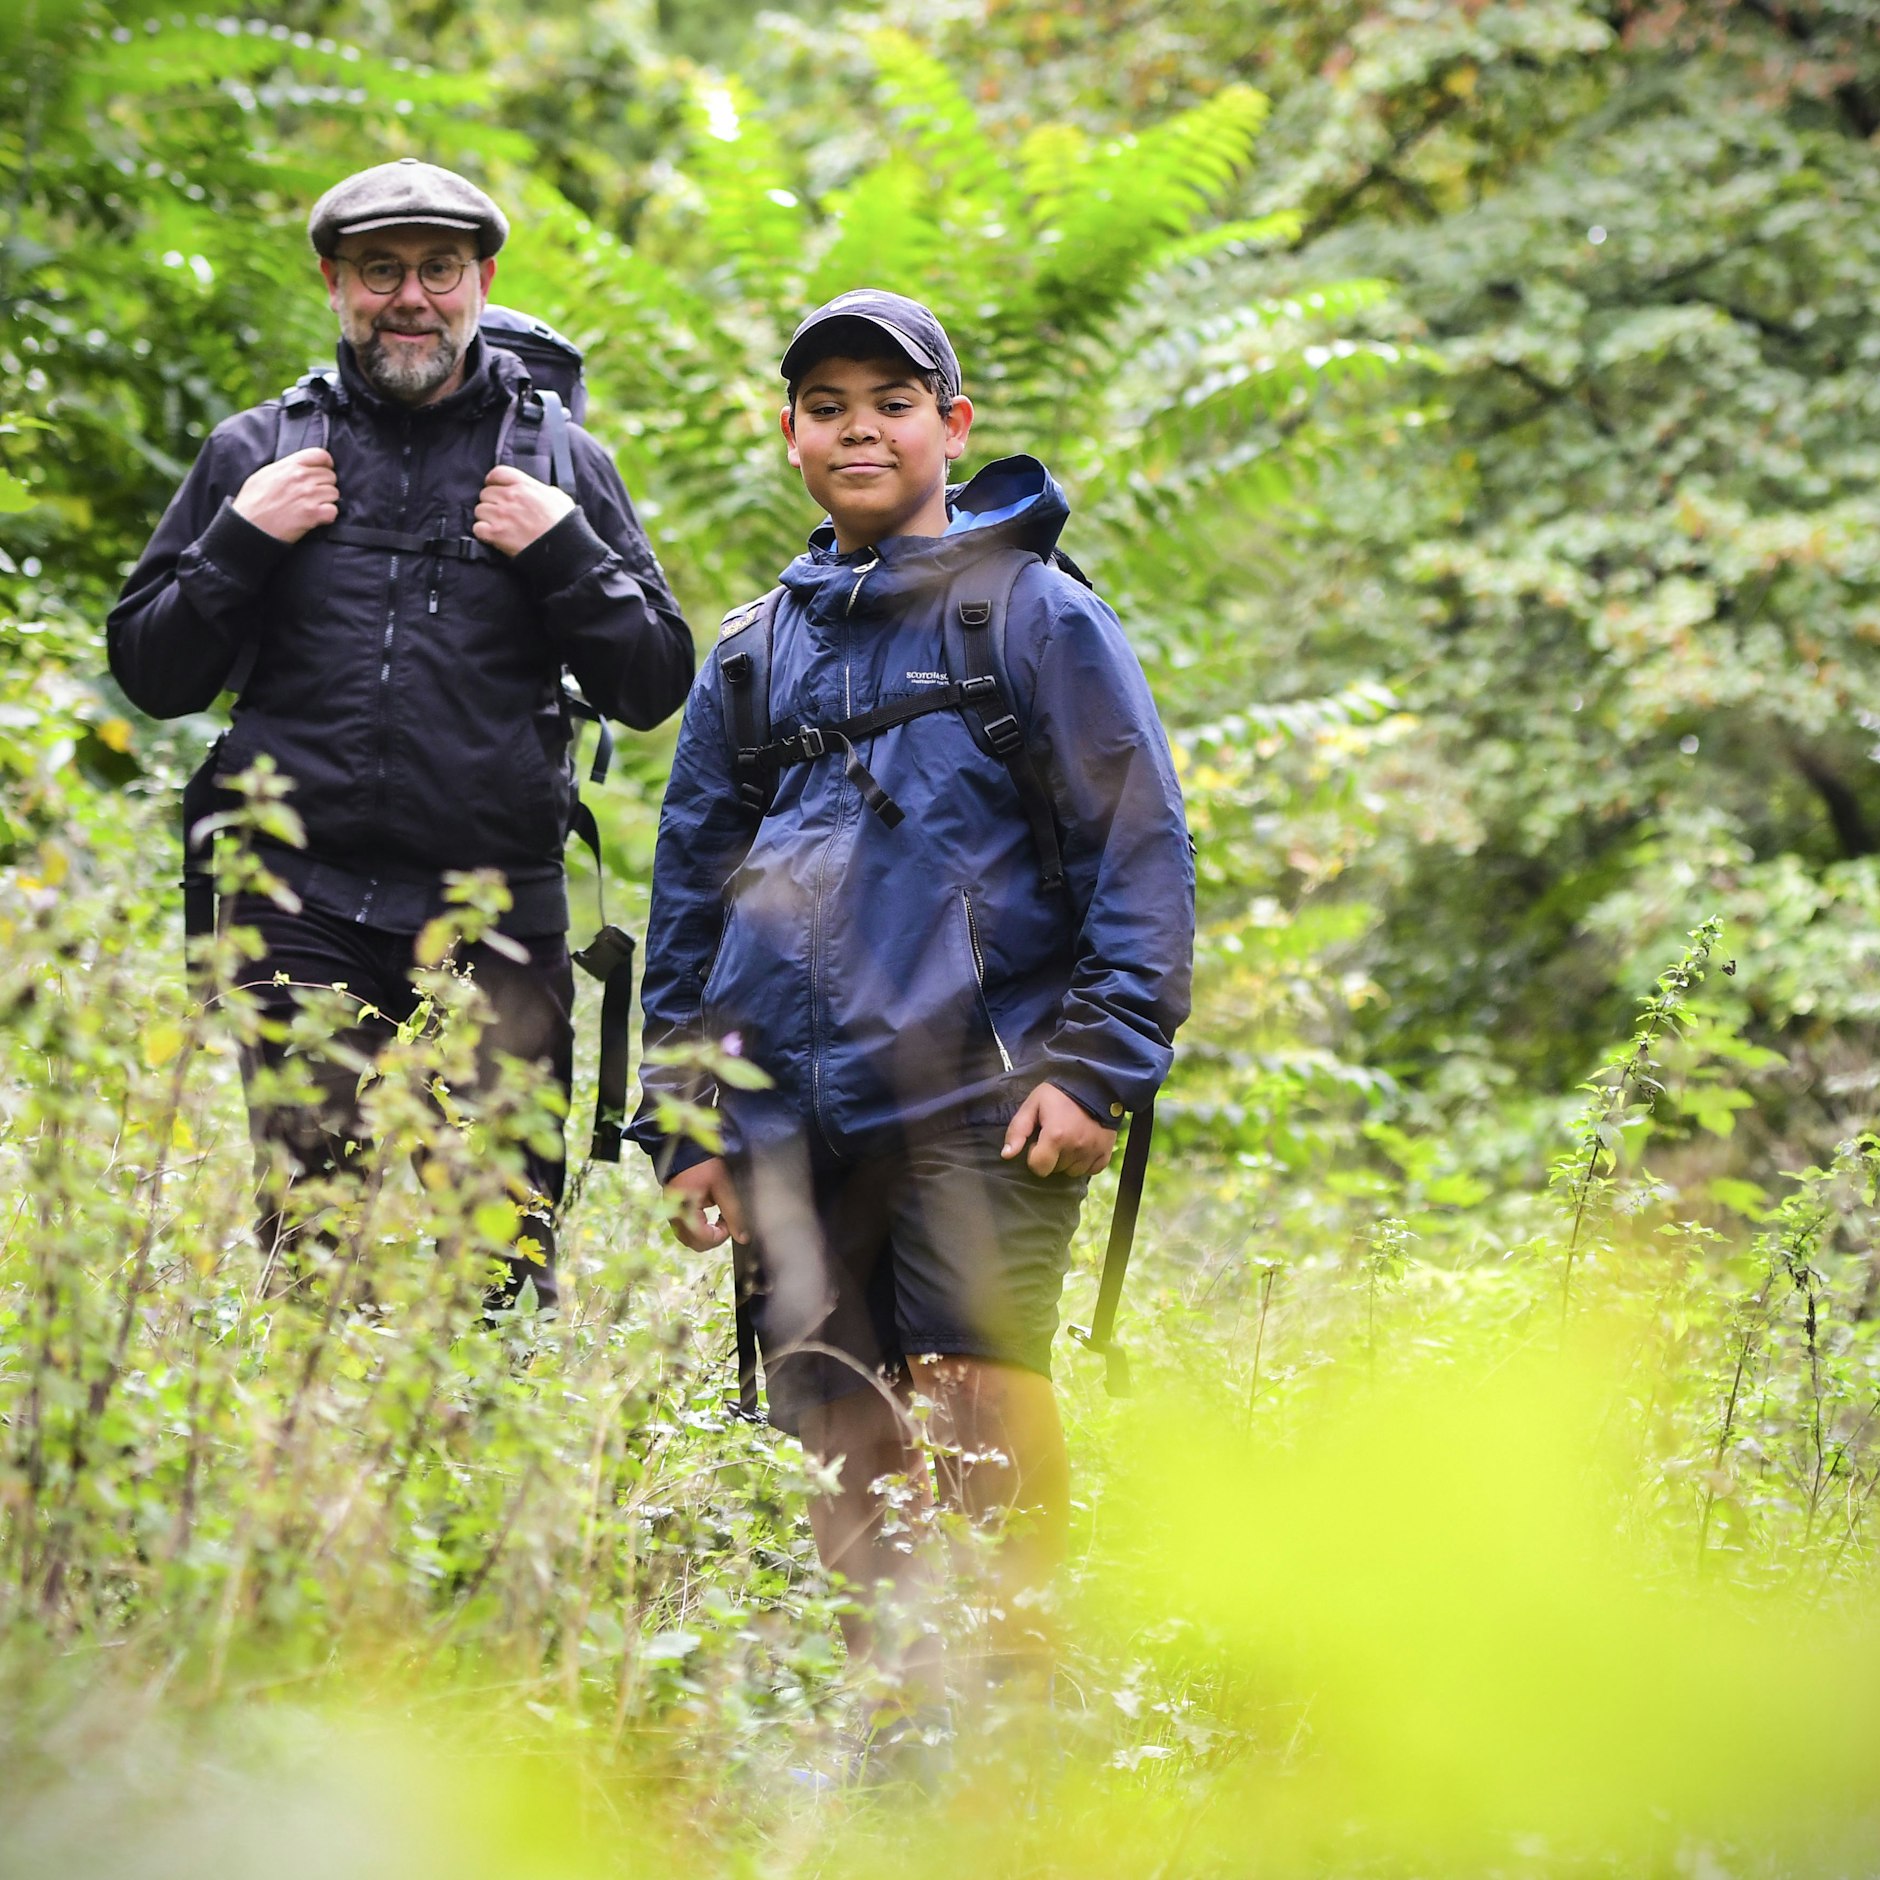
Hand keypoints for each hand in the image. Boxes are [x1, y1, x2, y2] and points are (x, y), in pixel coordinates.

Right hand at [231, 448, 338, 542]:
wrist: (248, 527)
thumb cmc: (252, 502)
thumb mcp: (264, 475)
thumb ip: (285, 468)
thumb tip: (299, 467)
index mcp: (290, 465)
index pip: (320, 455)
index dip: (326, 464)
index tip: (323, 472)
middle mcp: (301, 477)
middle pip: (331, 476)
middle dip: (325, 486)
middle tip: (313, 496)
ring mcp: (308, 495)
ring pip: (334, 493)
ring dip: (327, 501)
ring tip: (312, 507)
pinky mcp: (313, 514)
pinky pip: (333, 511)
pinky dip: (328, 516)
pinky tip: (316, 518)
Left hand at [474, 464, 575, 556]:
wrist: (564, 548)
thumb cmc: (565, 525)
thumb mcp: (559, 498)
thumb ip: (544, 491)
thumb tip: (542, 492)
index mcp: (525, 485)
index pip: (498, 473)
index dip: (494, 481)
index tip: (495, 488)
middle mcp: (510, 497)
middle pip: (486, 493)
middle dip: (492, 503)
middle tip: (502, 514)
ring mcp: (501, 515)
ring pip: (480, 510)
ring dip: (486, 518)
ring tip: (499, 526)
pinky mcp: (496, 534)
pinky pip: (478, 528)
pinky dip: (483, 533)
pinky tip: (494, 537)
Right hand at [664, 1156, 748, 1251]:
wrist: (686, 1147)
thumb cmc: (704, 1163)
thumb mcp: (723, 1186)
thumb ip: (734, 1213)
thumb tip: (743, 1237)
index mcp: (685, 1210)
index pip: (703, 1239)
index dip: (721, 1236)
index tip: (730, 1224)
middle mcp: (674, 1215)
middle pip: (695, 1243)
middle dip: (714, 1238)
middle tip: (726, 1223)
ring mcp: (672, 1213)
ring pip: (689, 1238)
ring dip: (706, 1234)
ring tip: (720, 1218)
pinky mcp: (673, 1209)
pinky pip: (686, 1228)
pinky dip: (699, 1227)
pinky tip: (711, 1214)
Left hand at [1001, 1082, 1117, 1177]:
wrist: (1094, 1084)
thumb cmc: (1059, 1094)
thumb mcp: (1033, 1104)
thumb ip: (1018, 1130)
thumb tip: (1006, 1155)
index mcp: (1056, 1137)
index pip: (1039, 1168)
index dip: (1034, 1156)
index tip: (1039, 1142)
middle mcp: (1076, 1148)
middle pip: (1055, 1169)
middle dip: (1051, 1157)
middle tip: (1055, 1136)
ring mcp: (1092, 1152)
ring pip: (1072, 1172)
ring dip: (1067, 1161)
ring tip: (1069, 1140)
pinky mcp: (1105, 1154)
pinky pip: (1090, 1171)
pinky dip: (1084, 1162)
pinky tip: (1082, 1146)